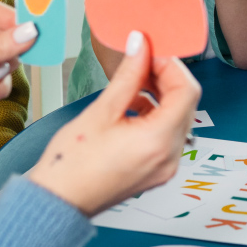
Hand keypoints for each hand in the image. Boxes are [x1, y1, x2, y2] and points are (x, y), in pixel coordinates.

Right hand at [28, 31, 201, 214]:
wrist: (58, 200)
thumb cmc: (71, 164)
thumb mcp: (101, 111)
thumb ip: (127, 76)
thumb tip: (139, 46)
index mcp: (158, 141)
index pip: (187, 92)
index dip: (171, 66)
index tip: (151, 52)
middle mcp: (169, 157)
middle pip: (185, 104)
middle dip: (166, 78)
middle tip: (142, 60)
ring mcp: (165, 167)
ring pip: (177, 118)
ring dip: (161, 96)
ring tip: (133, 83)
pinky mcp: (157, 171)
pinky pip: (167, 135)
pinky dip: (155, 116)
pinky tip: (131, 106)